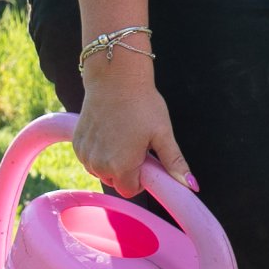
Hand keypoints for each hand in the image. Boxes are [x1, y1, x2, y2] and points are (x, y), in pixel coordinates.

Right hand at [73, 61, 190, 196]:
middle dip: (126, 170)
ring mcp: (85, 154)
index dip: (141, 179)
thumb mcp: (163, 134)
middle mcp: (98, 165)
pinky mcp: (76, 143)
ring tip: (123, 136)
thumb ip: (175, 163)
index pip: (131, 191)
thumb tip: (192, 186)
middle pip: (115, 182)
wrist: (115, 78)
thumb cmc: (142, 104)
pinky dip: (98, 152)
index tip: (146, 159)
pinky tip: (108, 132)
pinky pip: (89, 158)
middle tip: (136, 145)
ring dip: (111, 162)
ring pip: (100, 171)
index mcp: (121, 167)